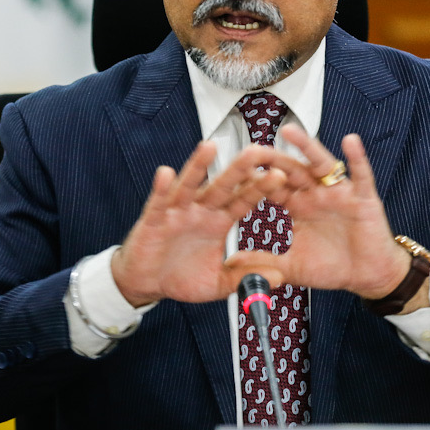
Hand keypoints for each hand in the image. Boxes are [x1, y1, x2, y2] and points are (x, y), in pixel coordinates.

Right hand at [111, 141, 286, 306]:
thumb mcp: (219, 282)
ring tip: (210, 146)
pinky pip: (158, 202)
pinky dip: (161, 188)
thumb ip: (247, 276)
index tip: (281, 175)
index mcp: (219, 221)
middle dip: (238, 169)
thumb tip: (280, 277)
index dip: (260, 188)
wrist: (148, 283)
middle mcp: (200, 211)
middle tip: (257, 151)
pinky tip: (166, 173)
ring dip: (198, 165)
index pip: (243, 200)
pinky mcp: (153, 220)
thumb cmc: (183, 277)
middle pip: (222, 186)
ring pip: (189, 185)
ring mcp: (176, 212)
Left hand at [226, 127, 418, 302]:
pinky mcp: (363, 198)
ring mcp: (339, 193)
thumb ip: (264, 263)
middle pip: (291, 170)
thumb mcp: (293, 266)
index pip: (273, 187)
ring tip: (290, 131)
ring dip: (306, 146)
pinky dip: (357, 157)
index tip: (233, 172)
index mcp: (298, 206)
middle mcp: (316, 194)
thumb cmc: (334, 266)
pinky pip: (361, 174)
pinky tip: (350, 141)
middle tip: (252, 149)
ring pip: (320, 164)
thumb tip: (231, 264)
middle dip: (273, 159)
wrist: (368, 276)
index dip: (255, 180)